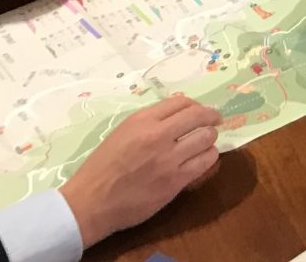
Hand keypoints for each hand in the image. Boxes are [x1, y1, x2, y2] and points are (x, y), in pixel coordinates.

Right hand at [59, 95, 222, 248]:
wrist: (90, 203)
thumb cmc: (101, 169)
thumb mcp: (121, 134)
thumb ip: (148, 123)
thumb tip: (178, 116)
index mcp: (141, 121)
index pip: (180, 102)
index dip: (195, 105)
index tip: (199, 111)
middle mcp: (157, 135)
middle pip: (199, 116)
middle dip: (211, 116)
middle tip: (215, 120)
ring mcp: (168, 159)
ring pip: (206, 138)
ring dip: (210, 137)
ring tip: (207, 141)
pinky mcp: (176, 181)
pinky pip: (205, 161)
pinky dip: (209, 156)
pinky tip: (204, 158)